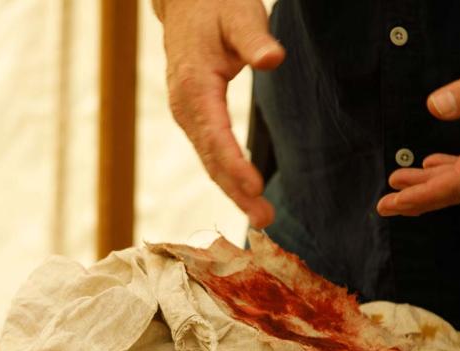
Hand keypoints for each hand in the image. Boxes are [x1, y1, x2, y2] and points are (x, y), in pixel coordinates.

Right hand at [156, 0, 284, 227]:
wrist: (185, 1)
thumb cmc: (217, 5)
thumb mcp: (240, 13)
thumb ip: (255, 38)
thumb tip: (273, 59)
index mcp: (195, 86)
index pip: (216, 136)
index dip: (236, 165)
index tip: (257, 189)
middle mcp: (185, 108)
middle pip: (212, 160)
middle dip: (238, 194)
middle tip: (265, 221)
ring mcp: (187, 116)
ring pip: (210, 163)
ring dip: (235, 193)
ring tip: (261, 218)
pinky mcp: (194, 120)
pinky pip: (210, 155)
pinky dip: (228, 178)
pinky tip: (246, 196)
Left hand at [377, 35, 459, 216]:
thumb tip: (436, 105)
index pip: (456, 184)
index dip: (420, 197)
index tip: (391, 205)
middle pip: (457, 189)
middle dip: (419, 197)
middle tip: (386, 204)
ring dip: (432, 182)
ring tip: (400, 182)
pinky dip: (453, 169)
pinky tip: (435, 164)